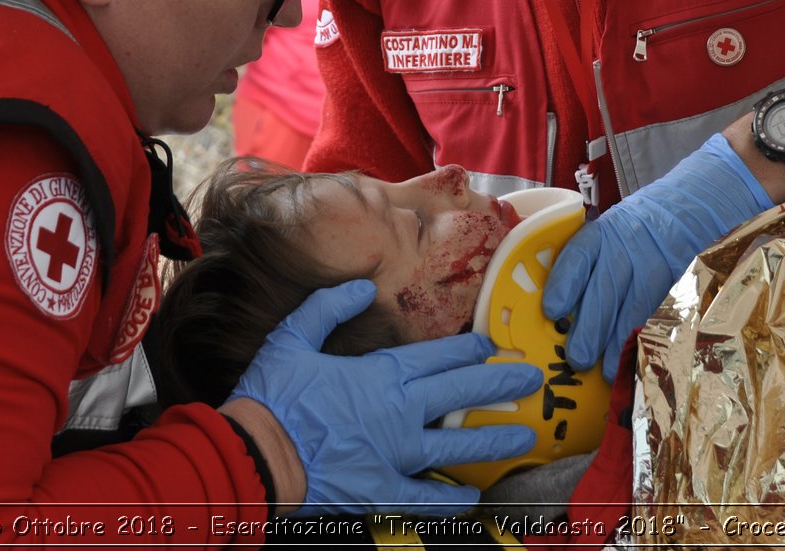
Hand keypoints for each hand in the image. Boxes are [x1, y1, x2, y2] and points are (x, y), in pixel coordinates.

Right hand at [229, 279, 542, 515]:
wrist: (254, 454)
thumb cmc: (272, 396)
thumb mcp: (293, 337)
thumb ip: (329, 307)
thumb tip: (362, 286)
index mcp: (381, 374)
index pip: (439, 358)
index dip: (471, 352)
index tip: (494, 347)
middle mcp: (399, 411)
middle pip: (461, 392)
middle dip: (500, 383)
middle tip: (530, 378)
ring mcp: (395, 453)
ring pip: (458, 443)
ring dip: (494, 438)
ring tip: (525, 434)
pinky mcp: (382, 489)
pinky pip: (426, 497)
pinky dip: (449, 498)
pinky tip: (471, 497)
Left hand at [542, 133, 771, 380]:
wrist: (687, 208)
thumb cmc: (634, 231)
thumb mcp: (608, 234)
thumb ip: (587, 265)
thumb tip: (558, 315)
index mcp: (602, 233)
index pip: (578, 256)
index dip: (563, 284)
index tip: (551, 310)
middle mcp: (627, 247)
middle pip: (605, 289)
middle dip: (589, 327)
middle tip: (576, 358)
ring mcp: (656, 264)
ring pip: (634, 306)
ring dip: (618, 342)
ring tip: (605, 370)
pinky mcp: (679, 280)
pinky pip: (662, 313)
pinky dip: (649, 337)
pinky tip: (640, 358)